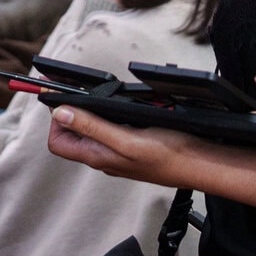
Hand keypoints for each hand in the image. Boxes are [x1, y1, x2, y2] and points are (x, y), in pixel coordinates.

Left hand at [46, 103, 195, 185]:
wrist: (199, 164)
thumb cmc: (167, 155)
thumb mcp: (126, 139)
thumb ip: (92, 127)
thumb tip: (60, 113)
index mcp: (96, 156)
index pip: (57, 141)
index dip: (57, 119)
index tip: (66, 98)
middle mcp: (103, 156)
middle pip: (72, 133)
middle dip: (74, 110)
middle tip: (84, 91)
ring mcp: (117, 152)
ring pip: (93, 129)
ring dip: (93, 111)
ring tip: (104, 97)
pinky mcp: (131, 146)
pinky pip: (111, 129)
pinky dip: (111, 115)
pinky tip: (124, 107)